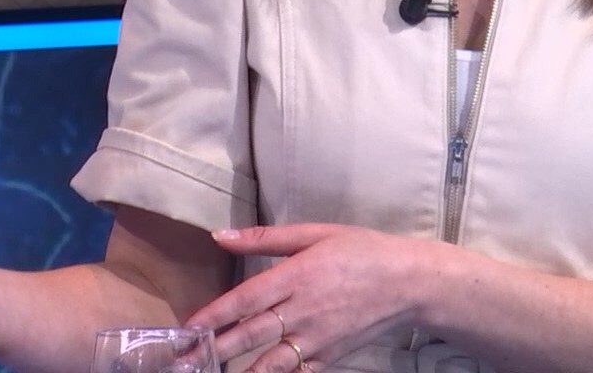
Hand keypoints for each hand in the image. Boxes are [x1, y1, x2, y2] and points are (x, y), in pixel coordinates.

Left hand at [186, 225, 449, 372]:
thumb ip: (266, 237)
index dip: (214, 315)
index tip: (187, 327)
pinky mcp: (331, 357)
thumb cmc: (362, 251)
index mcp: (297, 275)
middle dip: (213, 350)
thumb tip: (221, 235)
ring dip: (239, 371)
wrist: (410, 283)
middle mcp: (304, 310)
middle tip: (182, 361)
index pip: (245, 299)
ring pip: (270, 362)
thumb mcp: (315, 233)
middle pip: (250, 335)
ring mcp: (318, 338)